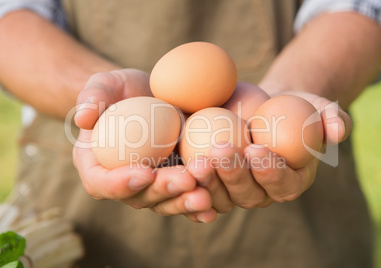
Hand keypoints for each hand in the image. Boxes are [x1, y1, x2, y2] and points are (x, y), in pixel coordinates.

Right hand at [73, 69, 216, 222]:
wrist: (150, 96)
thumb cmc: (123, 91)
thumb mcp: (106, 84)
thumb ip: (93, 95)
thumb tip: (83, 117)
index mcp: (97, 165)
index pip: (101, 183)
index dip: (120, 184)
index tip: (144, 172)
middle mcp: (123, 182)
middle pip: (139, 197)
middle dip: (163, 191)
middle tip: (186, 180)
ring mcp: (150, 186)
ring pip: (165, 202)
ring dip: (185, 202)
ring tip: (205, 196)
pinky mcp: (173, 183)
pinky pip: (184, 198)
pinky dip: (198, 205)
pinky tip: (214, 207)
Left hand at [186, 88, 351, 212]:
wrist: (264, 107)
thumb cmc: (293, 107)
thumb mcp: (317, 107)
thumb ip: (332, 118)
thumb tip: (339, 130)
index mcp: (289, 181)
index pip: (283, 184)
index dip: (270, 171)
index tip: (256, 149)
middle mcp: (262, 193)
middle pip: (248, 194)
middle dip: (234, 175)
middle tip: (220, 150)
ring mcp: (235, 191)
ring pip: (222, 197)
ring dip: (209, 182)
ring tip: (197, 160)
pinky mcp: (214, 183)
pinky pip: (201, 192)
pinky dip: (191, 187)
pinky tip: (180, 172)